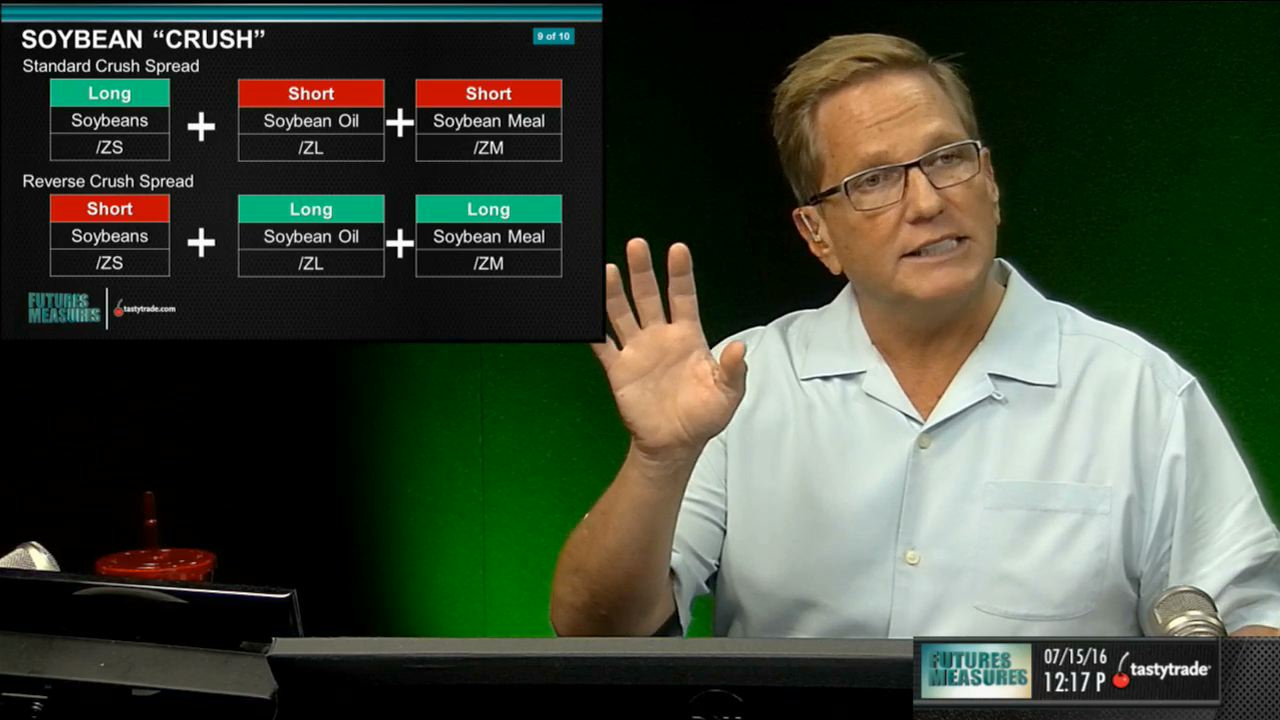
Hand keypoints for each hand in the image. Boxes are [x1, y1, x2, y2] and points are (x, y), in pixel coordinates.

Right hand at [591, 238, 747, 461]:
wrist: (675, 445)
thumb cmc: (704, 415)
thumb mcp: (728, 394)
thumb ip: (732, 370)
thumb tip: (740, 347)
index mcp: (688, 336)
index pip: (683, 297)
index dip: (681, 274)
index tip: (677, 249)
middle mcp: (660, 336)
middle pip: (649, 296)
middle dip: (643, 272)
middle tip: (637, 245)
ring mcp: (637, 351)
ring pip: (622, 314)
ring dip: (615, 293)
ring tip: (608, 270)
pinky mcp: (618, 369)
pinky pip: (602, 346)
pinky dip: (592, 330)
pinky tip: (583, 311)